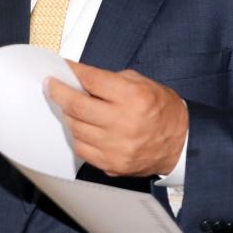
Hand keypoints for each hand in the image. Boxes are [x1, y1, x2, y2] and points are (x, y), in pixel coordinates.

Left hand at [46, 61, 187, 176]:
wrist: (181, 143)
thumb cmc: (162, 111)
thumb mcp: (143, 84)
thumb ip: (110, 81)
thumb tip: (79, 79)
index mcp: (134, 98)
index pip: (91, 80)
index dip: (72, 71)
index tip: (62, 68)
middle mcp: (124, 123)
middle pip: (76, 106)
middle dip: (58, 92)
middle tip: (51, 85)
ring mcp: (116, 146)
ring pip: (75, 128)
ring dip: (69, 115)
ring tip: (72, 107)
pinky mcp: (112, 163)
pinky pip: (81, 148)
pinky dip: (78, 135)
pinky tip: (83, 127)